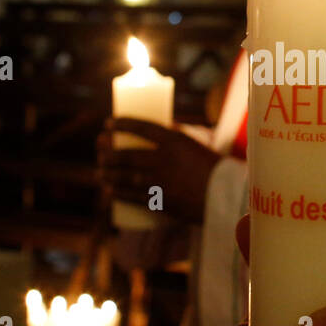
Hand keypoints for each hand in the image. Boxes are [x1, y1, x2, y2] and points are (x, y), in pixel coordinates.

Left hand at [96, 117, 222, 224]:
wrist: (226, 196)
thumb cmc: (213, 168)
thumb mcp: (195, 146)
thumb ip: (176, 137)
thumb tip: (160, 128)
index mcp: (174, 141)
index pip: (141, 128)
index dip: (121, 124)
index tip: (108, 124)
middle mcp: (164, 159)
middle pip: (127, 154)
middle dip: (108, 153)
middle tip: (100, 152)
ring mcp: (161, 182)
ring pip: (125, 177)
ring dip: (109, 175)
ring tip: (100, 173)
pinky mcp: (161, 201)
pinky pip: (133, 197)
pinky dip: (118, 194)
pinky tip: (110, 192)